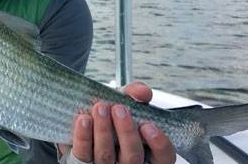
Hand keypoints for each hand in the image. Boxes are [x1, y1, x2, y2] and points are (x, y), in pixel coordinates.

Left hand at [58, 82, 175, 163]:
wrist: (84, 117)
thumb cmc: (111, 113)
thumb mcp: (125, 101)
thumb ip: (135, 94)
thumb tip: (142, 91)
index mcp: (147, 152)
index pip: (163, 157)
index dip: (159, 145)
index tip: (148, 126)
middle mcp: (128, 163)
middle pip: (133, 156)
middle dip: (126, 131)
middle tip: (119, 108)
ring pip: (106, 155)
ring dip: (103, 130)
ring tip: (100, 108)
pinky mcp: (83, 162)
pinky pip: (83, 153)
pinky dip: (83, 136)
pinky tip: (84, 119)